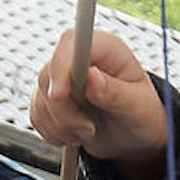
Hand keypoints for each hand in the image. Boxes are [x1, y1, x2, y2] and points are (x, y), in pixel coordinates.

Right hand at [30, 29, 166, 171]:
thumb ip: (115, 92)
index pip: (70, 43)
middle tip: (90, 130)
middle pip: (48, 75)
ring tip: (90, 132)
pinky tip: (76, 135)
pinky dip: (54, 133)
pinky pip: (37, 116)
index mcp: (104, 48)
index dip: (60, 66)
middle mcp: (79, 58)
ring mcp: (62, 78)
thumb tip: (92, 77)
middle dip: (64, 112)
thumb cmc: (142, 115)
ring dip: (61, 127)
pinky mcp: (50, 98)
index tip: (59, 95)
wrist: (134, 137)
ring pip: (40, 100)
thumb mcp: (137, 107)